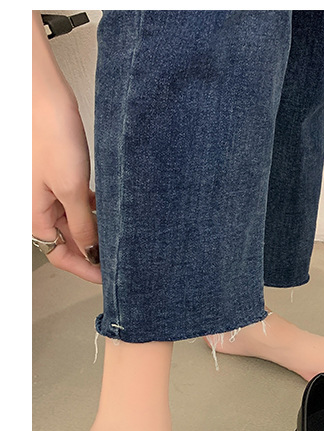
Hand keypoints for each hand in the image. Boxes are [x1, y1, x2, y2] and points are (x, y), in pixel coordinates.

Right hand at [32, 13, 100, 283]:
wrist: (42, 95)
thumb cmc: (49, 133)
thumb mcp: (72, 189)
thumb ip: (83, 225)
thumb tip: (91, 252)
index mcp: (36, 216)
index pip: (62, 256)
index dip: (87, 269)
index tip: (111, 278)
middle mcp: (39, 207)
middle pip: (69, 241)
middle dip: (95, 251)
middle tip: (123, 259)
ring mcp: (48, 191)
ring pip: (76, 222)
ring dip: (96, 230)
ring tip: (121, 235)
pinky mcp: (59, 175)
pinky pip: (76, 202)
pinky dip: (93, 209)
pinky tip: (109, 207)